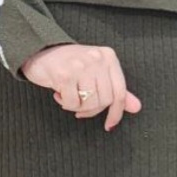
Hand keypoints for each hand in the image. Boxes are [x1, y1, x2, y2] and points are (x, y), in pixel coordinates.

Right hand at [21, 42, 141, 130]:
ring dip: (77, 107)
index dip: (116, 112)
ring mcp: (81, 65)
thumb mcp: (96, 73)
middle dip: (91, 110)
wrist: (40, 51)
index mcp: (108, 57)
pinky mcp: (64, 74)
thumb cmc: (69, 64)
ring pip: (89, 103)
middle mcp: (97, 58)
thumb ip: (116, 90)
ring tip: (69, 97)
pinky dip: (65, 103)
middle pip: (104, 100)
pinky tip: (59, 92)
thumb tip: (136, 107)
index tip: (110, 124)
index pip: (119, 92)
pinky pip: (72, 102)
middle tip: (80, 107)